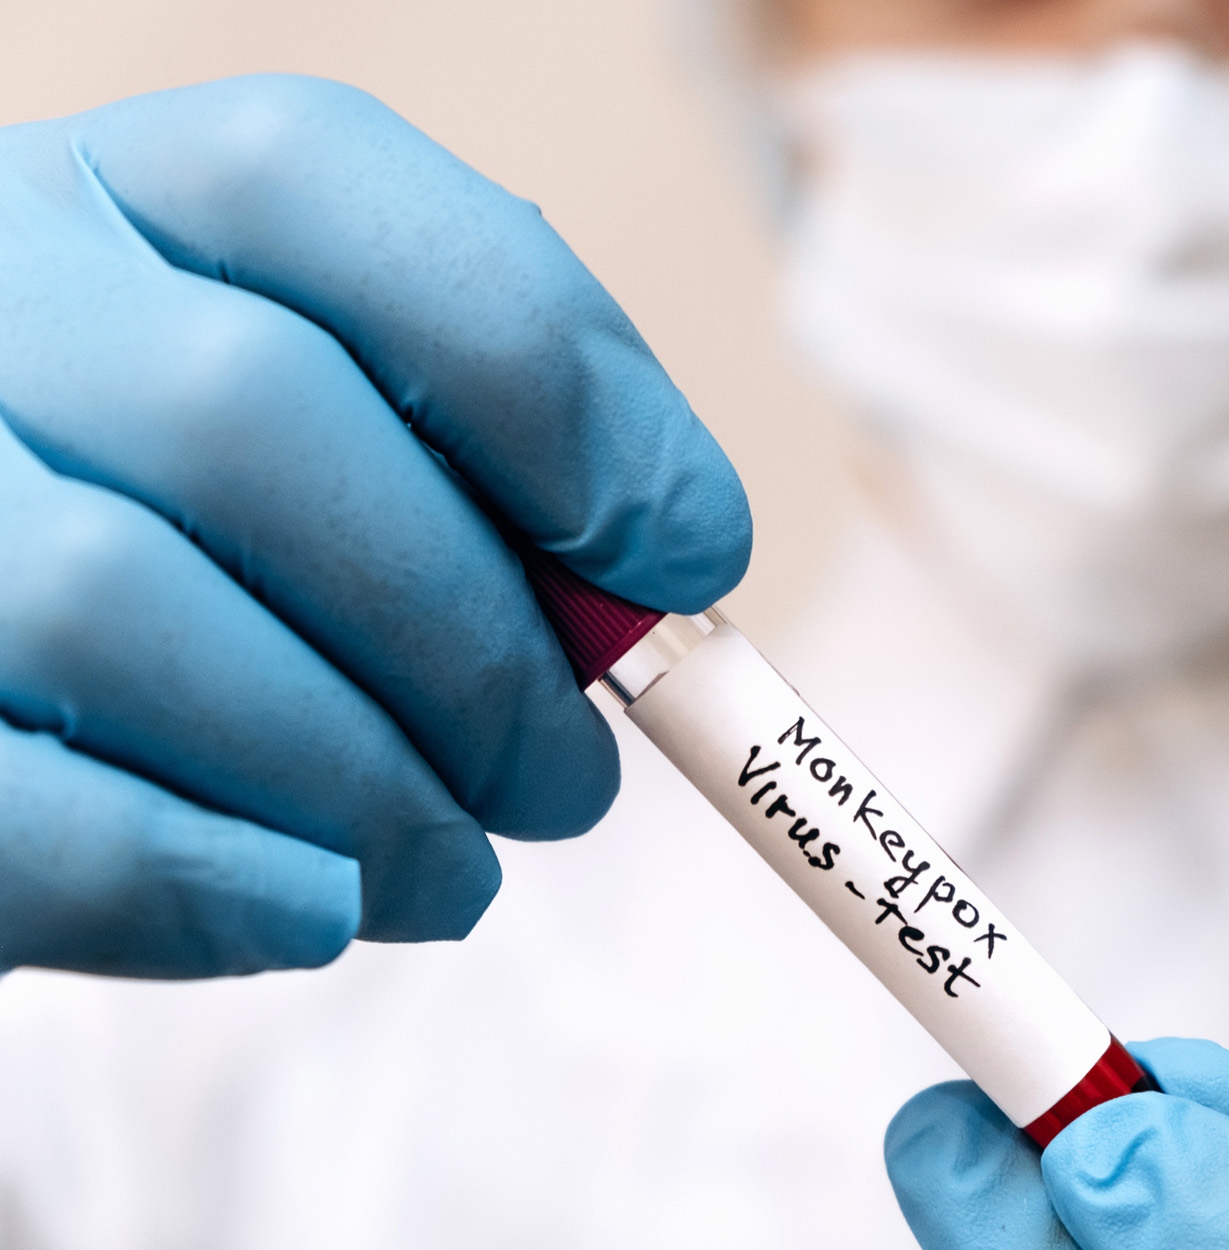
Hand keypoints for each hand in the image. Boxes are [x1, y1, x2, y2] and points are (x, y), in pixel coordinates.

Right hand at [0, 76, 749, 977]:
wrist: (25, 660)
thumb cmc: (223, 532)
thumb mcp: (346, 421)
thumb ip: (480, 456)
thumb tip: (661, 574)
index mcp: (127, 196)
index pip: (321, 186)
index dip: (549, 380)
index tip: (688, 550)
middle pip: (247, 417)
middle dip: (474, 641)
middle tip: (569, 779)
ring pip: (117, 608)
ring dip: (363, 783)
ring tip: (457, 869)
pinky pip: (20, 807)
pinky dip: (200, 878)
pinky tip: (318, 907)